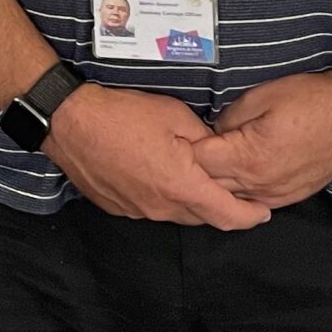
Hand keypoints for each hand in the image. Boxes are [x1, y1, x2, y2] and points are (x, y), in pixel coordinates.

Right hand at [44, 83, 270, 229]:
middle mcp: (161, 207)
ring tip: (188, 176)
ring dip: (188, 200)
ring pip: (175, 213)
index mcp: (182, 186)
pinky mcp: (117, 207)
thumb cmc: (121, 115)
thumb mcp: (175, 115)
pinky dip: (160, 196)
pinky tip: (154, 173)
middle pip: (203, 217)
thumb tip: (219, 153)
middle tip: (229, 187)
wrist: (69, 122)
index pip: (229, 215)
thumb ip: (205, 140)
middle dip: (220, 205)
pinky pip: (149, 208)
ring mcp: (137, 211)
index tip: (263, 211)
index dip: (251, 216)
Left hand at [191, 70, 331, 209]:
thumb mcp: (260, 96)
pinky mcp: (292, 196)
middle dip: (195, 170)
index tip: (175, 138)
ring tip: (206, 165)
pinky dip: (239, 192)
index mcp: (250, 158)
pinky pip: (255, 201)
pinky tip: (232, 178)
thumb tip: (210, 133)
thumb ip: (227, 118)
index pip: (200, 162)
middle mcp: (262, 184)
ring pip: (232, 198)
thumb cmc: (311, 100)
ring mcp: (278, 194)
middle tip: (182, 153)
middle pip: (211, 185)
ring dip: (216, 184)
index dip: (184, 148)